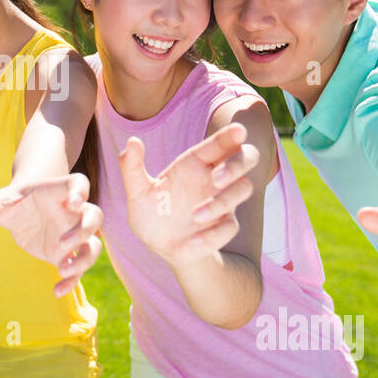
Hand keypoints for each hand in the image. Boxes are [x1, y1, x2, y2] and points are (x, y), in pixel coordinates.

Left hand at [0, 173, 103, 296]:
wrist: (22, 214)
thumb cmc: (12, 203)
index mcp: (56, 193)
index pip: (78, 184)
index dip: (80, 192)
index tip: (73, 203)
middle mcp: (71, 214)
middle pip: (95, 216)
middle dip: (85, 229)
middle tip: (64, 242)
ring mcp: (72, 235)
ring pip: (94, 246)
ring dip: (84, 259)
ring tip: (62, 270)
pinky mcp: (66, 256)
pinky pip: (78, 270)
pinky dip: (72, 282)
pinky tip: (57, 291)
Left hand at [118, 124, 258, 265]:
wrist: (160, 247)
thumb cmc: (152, 212)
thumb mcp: (138, 191)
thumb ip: (132, 167)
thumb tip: (132, 141)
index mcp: (195, 163)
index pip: (218, 143)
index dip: (230, 135)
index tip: (238, 131)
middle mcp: (213, 179)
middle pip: (245, 158)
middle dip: (238, 163)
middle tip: (217, 177)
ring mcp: (222, 203)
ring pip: (243, 189)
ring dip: (223, 201)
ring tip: (196, 215)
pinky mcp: (223, 228)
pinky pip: (230, 227)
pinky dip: (213, 234)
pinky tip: (193, 241)